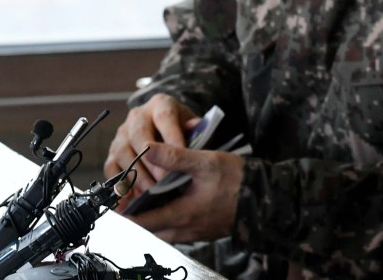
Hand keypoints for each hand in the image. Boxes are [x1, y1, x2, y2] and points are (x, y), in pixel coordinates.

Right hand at [104, 94, 198, 201]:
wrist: (171, 134)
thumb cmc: (186, 132)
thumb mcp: (195, 127)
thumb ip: (197, 130)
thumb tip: (193, 128)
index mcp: (161, 104)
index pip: (165, 116)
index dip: (171, 135)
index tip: (180, 155)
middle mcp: (138, 115)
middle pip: (138, 134)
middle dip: (151, 159)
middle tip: (162, 179)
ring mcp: (122, 133)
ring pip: (122, 151)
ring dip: (135, 173)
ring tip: (149, 191)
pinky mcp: (112, 151)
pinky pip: (110, 166)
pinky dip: (118, 182)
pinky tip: (128, 197)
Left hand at [122, 143, 242, 242]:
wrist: (267, 198)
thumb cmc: (239, 181)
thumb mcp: (206, 161)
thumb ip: (174, 156)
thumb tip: (146, 148)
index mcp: (181, 214)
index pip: (141, 221)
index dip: (124, 213)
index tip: (114, 203)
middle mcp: (185, 230)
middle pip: (150, 229)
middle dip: (137, 216)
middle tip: (128, 200)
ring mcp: (196, 233)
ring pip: (163, 231)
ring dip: (153, 218)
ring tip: (147, 201)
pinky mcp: (205, 231)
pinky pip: (178, 231)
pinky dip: (168, 220)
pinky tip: (172, 204)